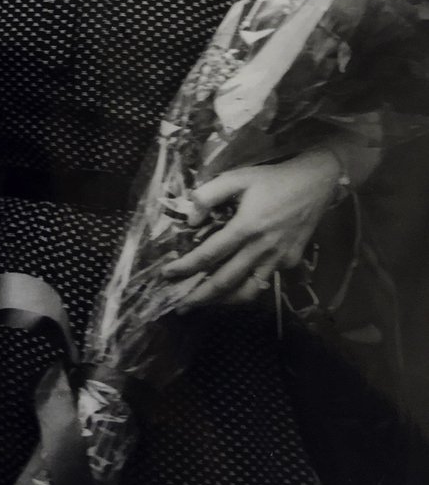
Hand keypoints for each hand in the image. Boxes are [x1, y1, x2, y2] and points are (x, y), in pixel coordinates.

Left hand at [161, 149, 341, 308]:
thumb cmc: (272, 179)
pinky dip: (247, 289)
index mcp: (246, 227)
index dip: (186, 267)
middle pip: (226, 281)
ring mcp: (279, 258)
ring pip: (248, 291)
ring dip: (224, 302)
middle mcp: (262, 248)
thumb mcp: (237, 177)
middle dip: (200, 297)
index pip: (209, 255)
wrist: (315, 183)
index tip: (167, 274)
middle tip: (180, 307)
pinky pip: (264, 281)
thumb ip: (209, 195)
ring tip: (206, 305)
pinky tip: (234, 288)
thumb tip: (191, 220)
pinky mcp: (290, 262)